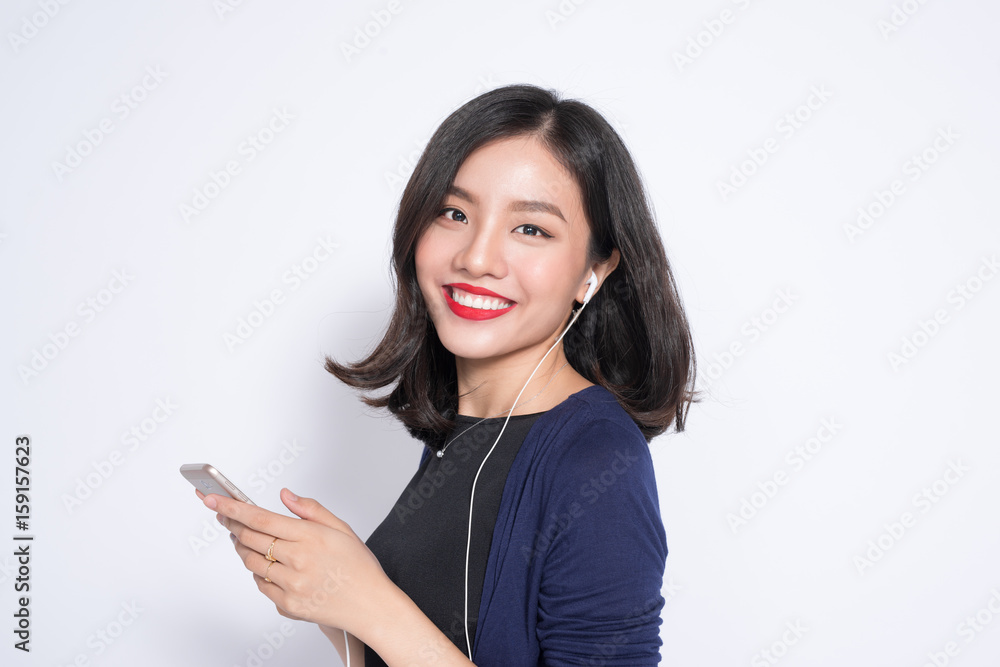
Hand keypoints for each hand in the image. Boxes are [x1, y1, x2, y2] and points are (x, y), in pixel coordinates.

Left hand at [199, 487, 388, 634]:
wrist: (371, 606)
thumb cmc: (359, 568)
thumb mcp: (341, 529)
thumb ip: (310, 510)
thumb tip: (285, 495)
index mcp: (310, 537)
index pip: (260, 518)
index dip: (232, 508)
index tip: (213, 500)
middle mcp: (298, 561)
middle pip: (249, 539)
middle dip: (232, 525)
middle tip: (225, 515)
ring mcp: (291, 585)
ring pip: (251, 562)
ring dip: (243, 548)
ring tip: (246, 539)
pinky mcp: (287, 605)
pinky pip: (262, 585)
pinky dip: (260, 572)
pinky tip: (269, 565)